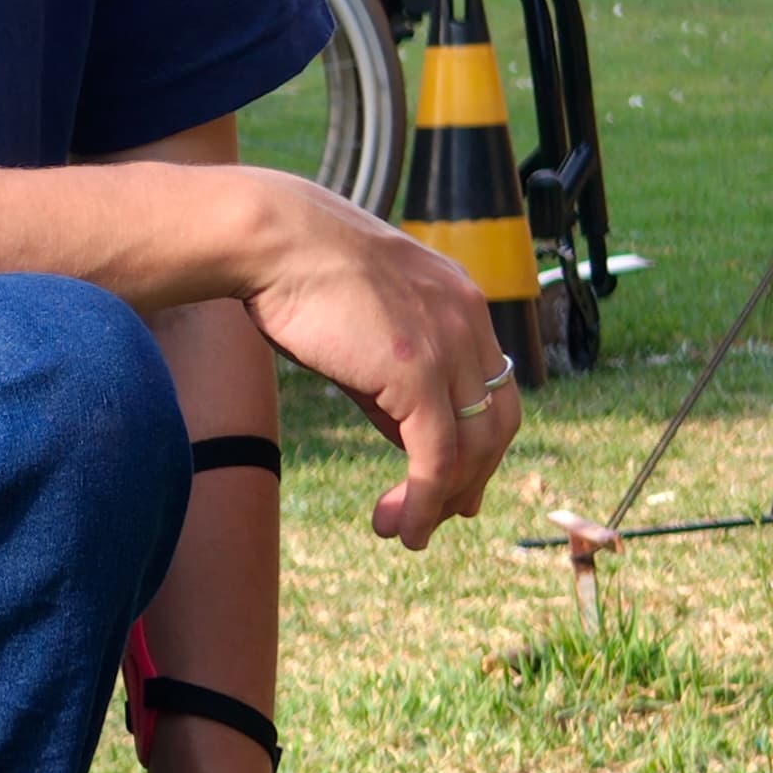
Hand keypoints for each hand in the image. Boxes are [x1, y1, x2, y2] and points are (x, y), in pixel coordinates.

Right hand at [228, 176, 517, 547]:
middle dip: (471, 478)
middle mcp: (469, 321)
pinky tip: (403, 526)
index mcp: (460, 302)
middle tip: (437, 517)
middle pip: (499, 421)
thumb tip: (406, 436)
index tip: (455, 481)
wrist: (273, 240)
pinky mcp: (419, 374)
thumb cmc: (299, 275)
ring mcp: (449, 347)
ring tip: (405, 532)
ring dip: (442, 501)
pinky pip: (437, 457)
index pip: (492, 386)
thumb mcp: (364, 327)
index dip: (480, 441)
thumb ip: (393, 379)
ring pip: (473, 447)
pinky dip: (425, 500)